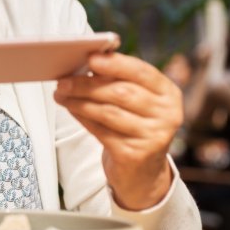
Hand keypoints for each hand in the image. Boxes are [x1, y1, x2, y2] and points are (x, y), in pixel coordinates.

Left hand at [54, 52, 181, 209]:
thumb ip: (118, 80)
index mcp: (168, 94)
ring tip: (61, 94)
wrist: (142, 171)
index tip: (91, 58)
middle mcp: (167, 115)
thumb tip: (86, 62)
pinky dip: (82, 118)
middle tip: (63, 80)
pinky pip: (102, 131)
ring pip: (109, 112)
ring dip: (80, 101)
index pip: (142, 72)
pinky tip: (71, 109)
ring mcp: (153, 136)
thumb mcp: (135, 101)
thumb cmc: (134, 125)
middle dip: (88, 84)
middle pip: (122, 92)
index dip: (116, 63)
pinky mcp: (135, 154)